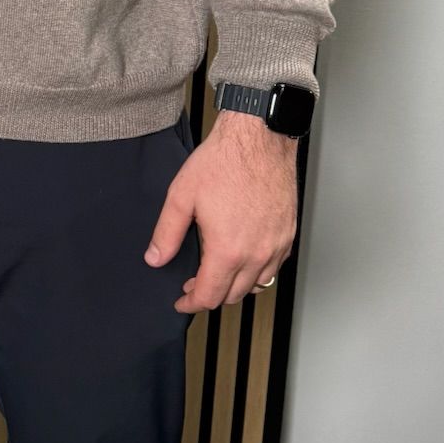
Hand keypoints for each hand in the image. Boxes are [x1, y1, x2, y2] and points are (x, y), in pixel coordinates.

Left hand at [144, 111, 297, 312]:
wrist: (259, 139)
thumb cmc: (224, 161)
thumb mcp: (182, 196)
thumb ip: (167, 233)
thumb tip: (155, 259)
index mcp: (228, 250)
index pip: (209, 296)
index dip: (191, 303)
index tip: (181, 301)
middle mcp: (256, 253)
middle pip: (233, 295)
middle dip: (210, 295)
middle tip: (193, 284)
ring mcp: (276, 245)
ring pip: (257, 285)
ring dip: (235, 286)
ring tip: (216, 273)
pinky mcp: (288, 234)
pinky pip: (274, 267)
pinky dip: (257, 272)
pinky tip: (243, 259)